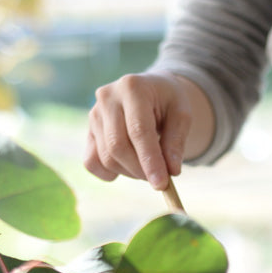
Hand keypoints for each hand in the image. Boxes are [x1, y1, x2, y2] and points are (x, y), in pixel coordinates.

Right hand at [84, 71, 198, 189]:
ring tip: (148, 166)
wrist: (152, 91)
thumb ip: (176, 142)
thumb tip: (171, 171)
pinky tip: (127, 168)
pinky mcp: (89, 131)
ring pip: (106, 157)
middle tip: (161, 178)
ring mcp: (94, 114)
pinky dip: (109, 173)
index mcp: (132, 88)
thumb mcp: (182, 115)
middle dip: (141, 170)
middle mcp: (107, 97)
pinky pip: (91, 162)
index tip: (161, 184)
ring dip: (131, 172)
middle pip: (118, 146)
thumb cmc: (169, 103)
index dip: (150, 161)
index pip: (139, 131)